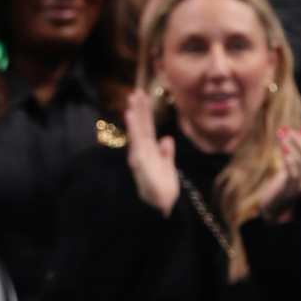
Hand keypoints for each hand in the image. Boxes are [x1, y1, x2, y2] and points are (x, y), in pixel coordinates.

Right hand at [123, 87, 179, 215]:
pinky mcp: (140, 162)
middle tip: (136, 91)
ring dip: (135, 115)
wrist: (162, 209)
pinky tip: (132, 116)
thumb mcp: (168, 168)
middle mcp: (143, 152)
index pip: (147, 129)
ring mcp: (140, 157)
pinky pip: (137, 142)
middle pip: (142, 127)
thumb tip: (166, 138)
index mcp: (150, 152)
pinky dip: (134, 128)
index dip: (145, 113)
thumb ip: (167, 153)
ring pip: (138, 132)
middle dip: (139, 109)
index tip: (143, 97)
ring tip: (132, 99)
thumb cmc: (164, 192)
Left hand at [254, 122, 300, 215]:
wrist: (275, 200)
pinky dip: (289, 160)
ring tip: (280, 136)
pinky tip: (283, 151)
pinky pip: (293, 172)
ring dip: (290, 144)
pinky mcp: (291, 187)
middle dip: (298, 138)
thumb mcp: (297, 160)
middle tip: (286, 130)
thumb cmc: (285, 176)